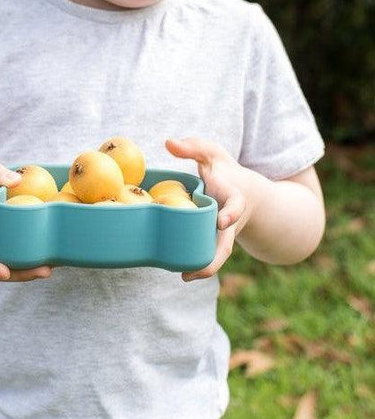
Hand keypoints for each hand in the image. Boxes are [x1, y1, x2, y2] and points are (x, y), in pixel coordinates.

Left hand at [165, 137, 251, 281]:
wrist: (250, 193)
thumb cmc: (225, 171)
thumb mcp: (212, 154)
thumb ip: (193, 147)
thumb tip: (168, 142)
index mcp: (233, 197)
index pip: (236, 205)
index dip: (231, 214)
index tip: (223, 221)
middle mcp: (230, 220)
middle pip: (227, 242)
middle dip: (217, 256)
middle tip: (201, 269)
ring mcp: (225, 234)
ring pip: (219, 254)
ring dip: (205, 267)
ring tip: (186, 276)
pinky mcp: (216, 241)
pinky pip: (210, 255)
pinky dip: (199, 266)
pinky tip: (183, 273)